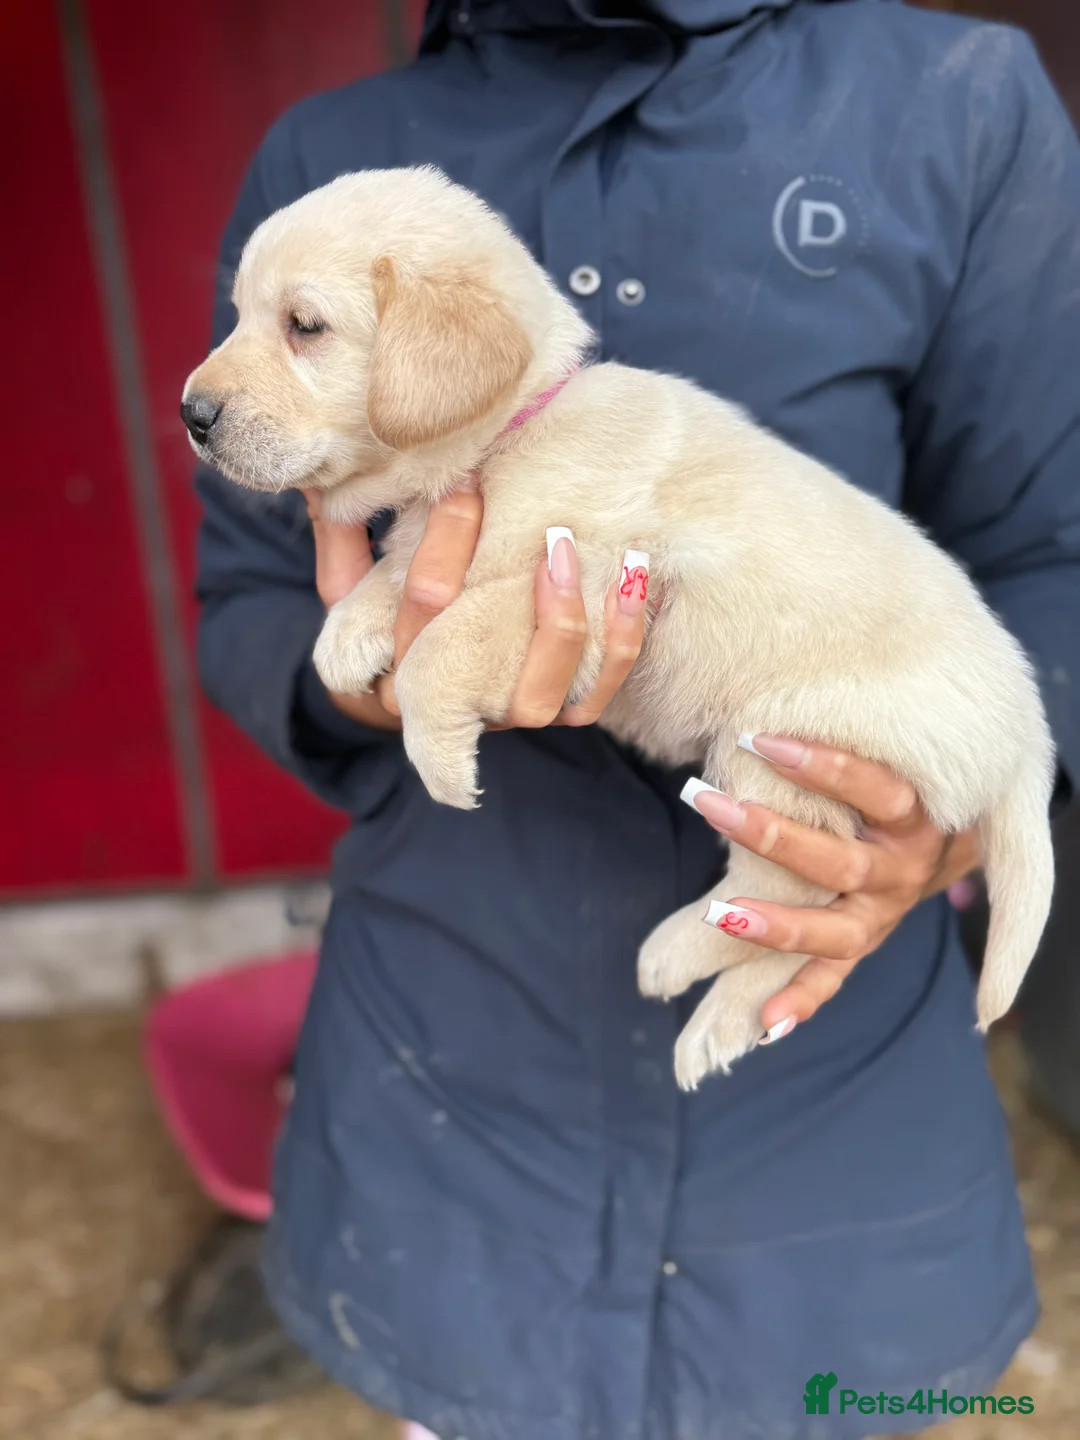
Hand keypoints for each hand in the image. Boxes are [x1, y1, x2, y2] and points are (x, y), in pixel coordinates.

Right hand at [304, 487, 644, 730]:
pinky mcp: (563, 714)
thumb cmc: (397, 611)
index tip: (466, 481)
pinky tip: (634, 575)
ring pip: (539, 695)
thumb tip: (321, 474)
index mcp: (391, 673)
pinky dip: (623, 638)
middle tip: (515, 504)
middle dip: (494, 571)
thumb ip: (342, 532)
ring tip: (571, 547)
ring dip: (564, 619)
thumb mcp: (355, 578)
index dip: (443, 542)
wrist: (442, 681)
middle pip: (471, 652)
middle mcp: (452, 708)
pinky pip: (599, 696)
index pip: (419, 610)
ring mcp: (510, 715)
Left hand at [688, 737, 981, 1035]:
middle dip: (770, 834)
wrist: (954, 838)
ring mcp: (883, 916)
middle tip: (708, 802)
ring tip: (719, 914)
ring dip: (776, 925)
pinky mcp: (863, 944)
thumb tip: (765, 700)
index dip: (821, 765)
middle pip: (840, 863)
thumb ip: (846, 742)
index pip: (875, 788)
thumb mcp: (893, 762)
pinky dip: (801, 1000)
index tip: (755, 738)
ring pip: (834, 931)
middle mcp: (902, 872)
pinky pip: (833, 980)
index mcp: (916, 819)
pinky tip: (767, 1022)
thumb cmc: (898, 786)